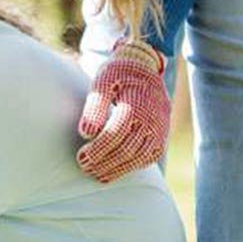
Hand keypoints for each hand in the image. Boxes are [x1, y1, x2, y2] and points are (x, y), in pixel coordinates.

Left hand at [77, 39, 169, 182]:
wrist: (144, 67)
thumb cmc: (117, 74)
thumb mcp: (102, 81)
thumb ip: (95, 106)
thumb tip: (86, 133)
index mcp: (136, 103)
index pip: (116, 133)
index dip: (98, 148)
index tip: (81, 157)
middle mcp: (152, 118)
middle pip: (127, 148)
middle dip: (104, 161)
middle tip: (84, 167)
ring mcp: (159, 128)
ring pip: (139, 156)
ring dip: (116, 169)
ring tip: (95, 174)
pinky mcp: (161, 135)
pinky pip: (149, 156)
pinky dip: (131, 167)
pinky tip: (112, 172)